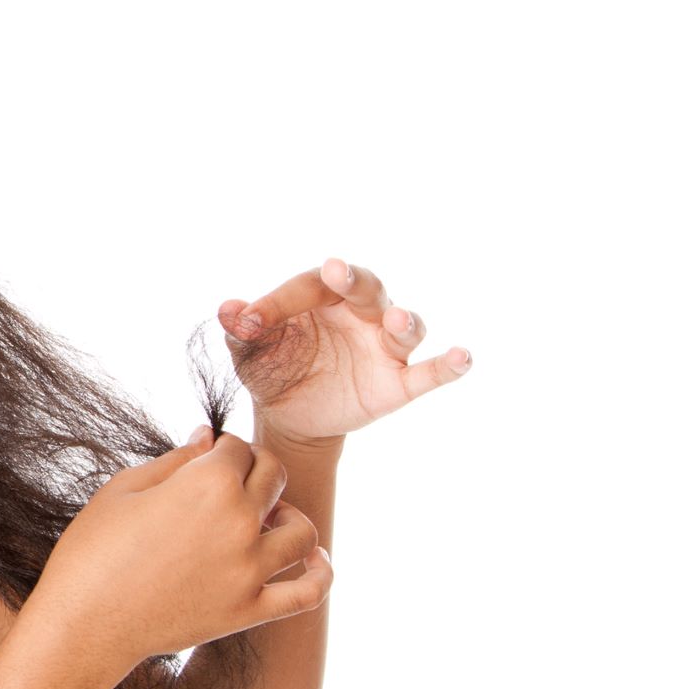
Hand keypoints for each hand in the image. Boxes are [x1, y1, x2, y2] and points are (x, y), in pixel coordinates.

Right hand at [36, 428, 332, 666]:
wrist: (83, 624)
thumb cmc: (92, 550)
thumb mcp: (124, 488)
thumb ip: (176, 459)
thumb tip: (210, 438)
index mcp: (207, 481)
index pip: (239, 447)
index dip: (223, 448)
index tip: (208, 458)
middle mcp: (239, 521)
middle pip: (274, 476)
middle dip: (256, 471)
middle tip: (231, 482)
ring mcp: (250, 570)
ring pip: (302, 530)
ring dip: (289, 515)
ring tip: (266, 519)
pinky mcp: (250, 611)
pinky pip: (309, 592)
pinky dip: (321, 573)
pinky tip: (315, 559)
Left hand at [218, 257, 471, 444]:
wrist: (289, 415)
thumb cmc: (272, 367)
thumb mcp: (249, 351)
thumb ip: (240, 330)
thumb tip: (227, 311)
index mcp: (322, 296)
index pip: (306, 287)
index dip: (277, 302)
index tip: (246, 321)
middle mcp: (360, 314)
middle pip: (366, 289)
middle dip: (353, 280)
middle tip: (337, 272)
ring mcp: (383, 347)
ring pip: (404, 327)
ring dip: (403, 323)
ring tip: (397, 321)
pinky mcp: (398, 383)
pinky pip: (429, 374)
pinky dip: (449, 365)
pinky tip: (462, 357)